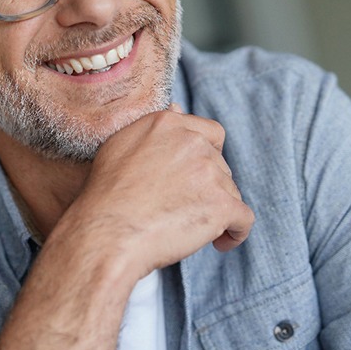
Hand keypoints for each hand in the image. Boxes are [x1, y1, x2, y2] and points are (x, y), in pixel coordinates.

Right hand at [73, 105, 254, 275]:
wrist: (107, 231)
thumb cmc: (107, 193)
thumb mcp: (121, 145)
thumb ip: (154, 127)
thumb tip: (178, 107)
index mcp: (168, 124)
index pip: (211, 133)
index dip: (208, 156)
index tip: (195, 176)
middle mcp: (192, 142)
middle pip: (220, 165)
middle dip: (208, 186)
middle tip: (181, 207)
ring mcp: (209, 172)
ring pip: (230, 192)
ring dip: (216, 209)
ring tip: (188, 227)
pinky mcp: (222, 204)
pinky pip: (243, 219)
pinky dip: (235, 233)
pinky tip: (219, 242)